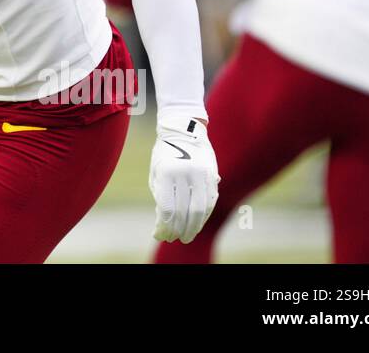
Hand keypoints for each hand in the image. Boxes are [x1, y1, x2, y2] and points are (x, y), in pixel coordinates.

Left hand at [149, 112, 218, 242]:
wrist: (182, 130)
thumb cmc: (164, 154)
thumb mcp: (156, 172)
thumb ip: (160, 195)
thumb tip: (165, 223)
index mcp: (166, 172)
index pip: (167, 208)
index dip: (165, 226)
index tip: (161, 235)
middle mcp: (185, 173)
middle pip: (184, 211)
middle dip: (179, 229)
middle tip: (175, 239)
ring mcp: (201, 173)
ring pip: (200, 209)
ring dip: (194, 226)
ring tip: (187, 235)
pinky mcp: (212, 175)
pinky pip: (210, 201)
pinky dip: (204, 215)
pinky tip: (198, 223)